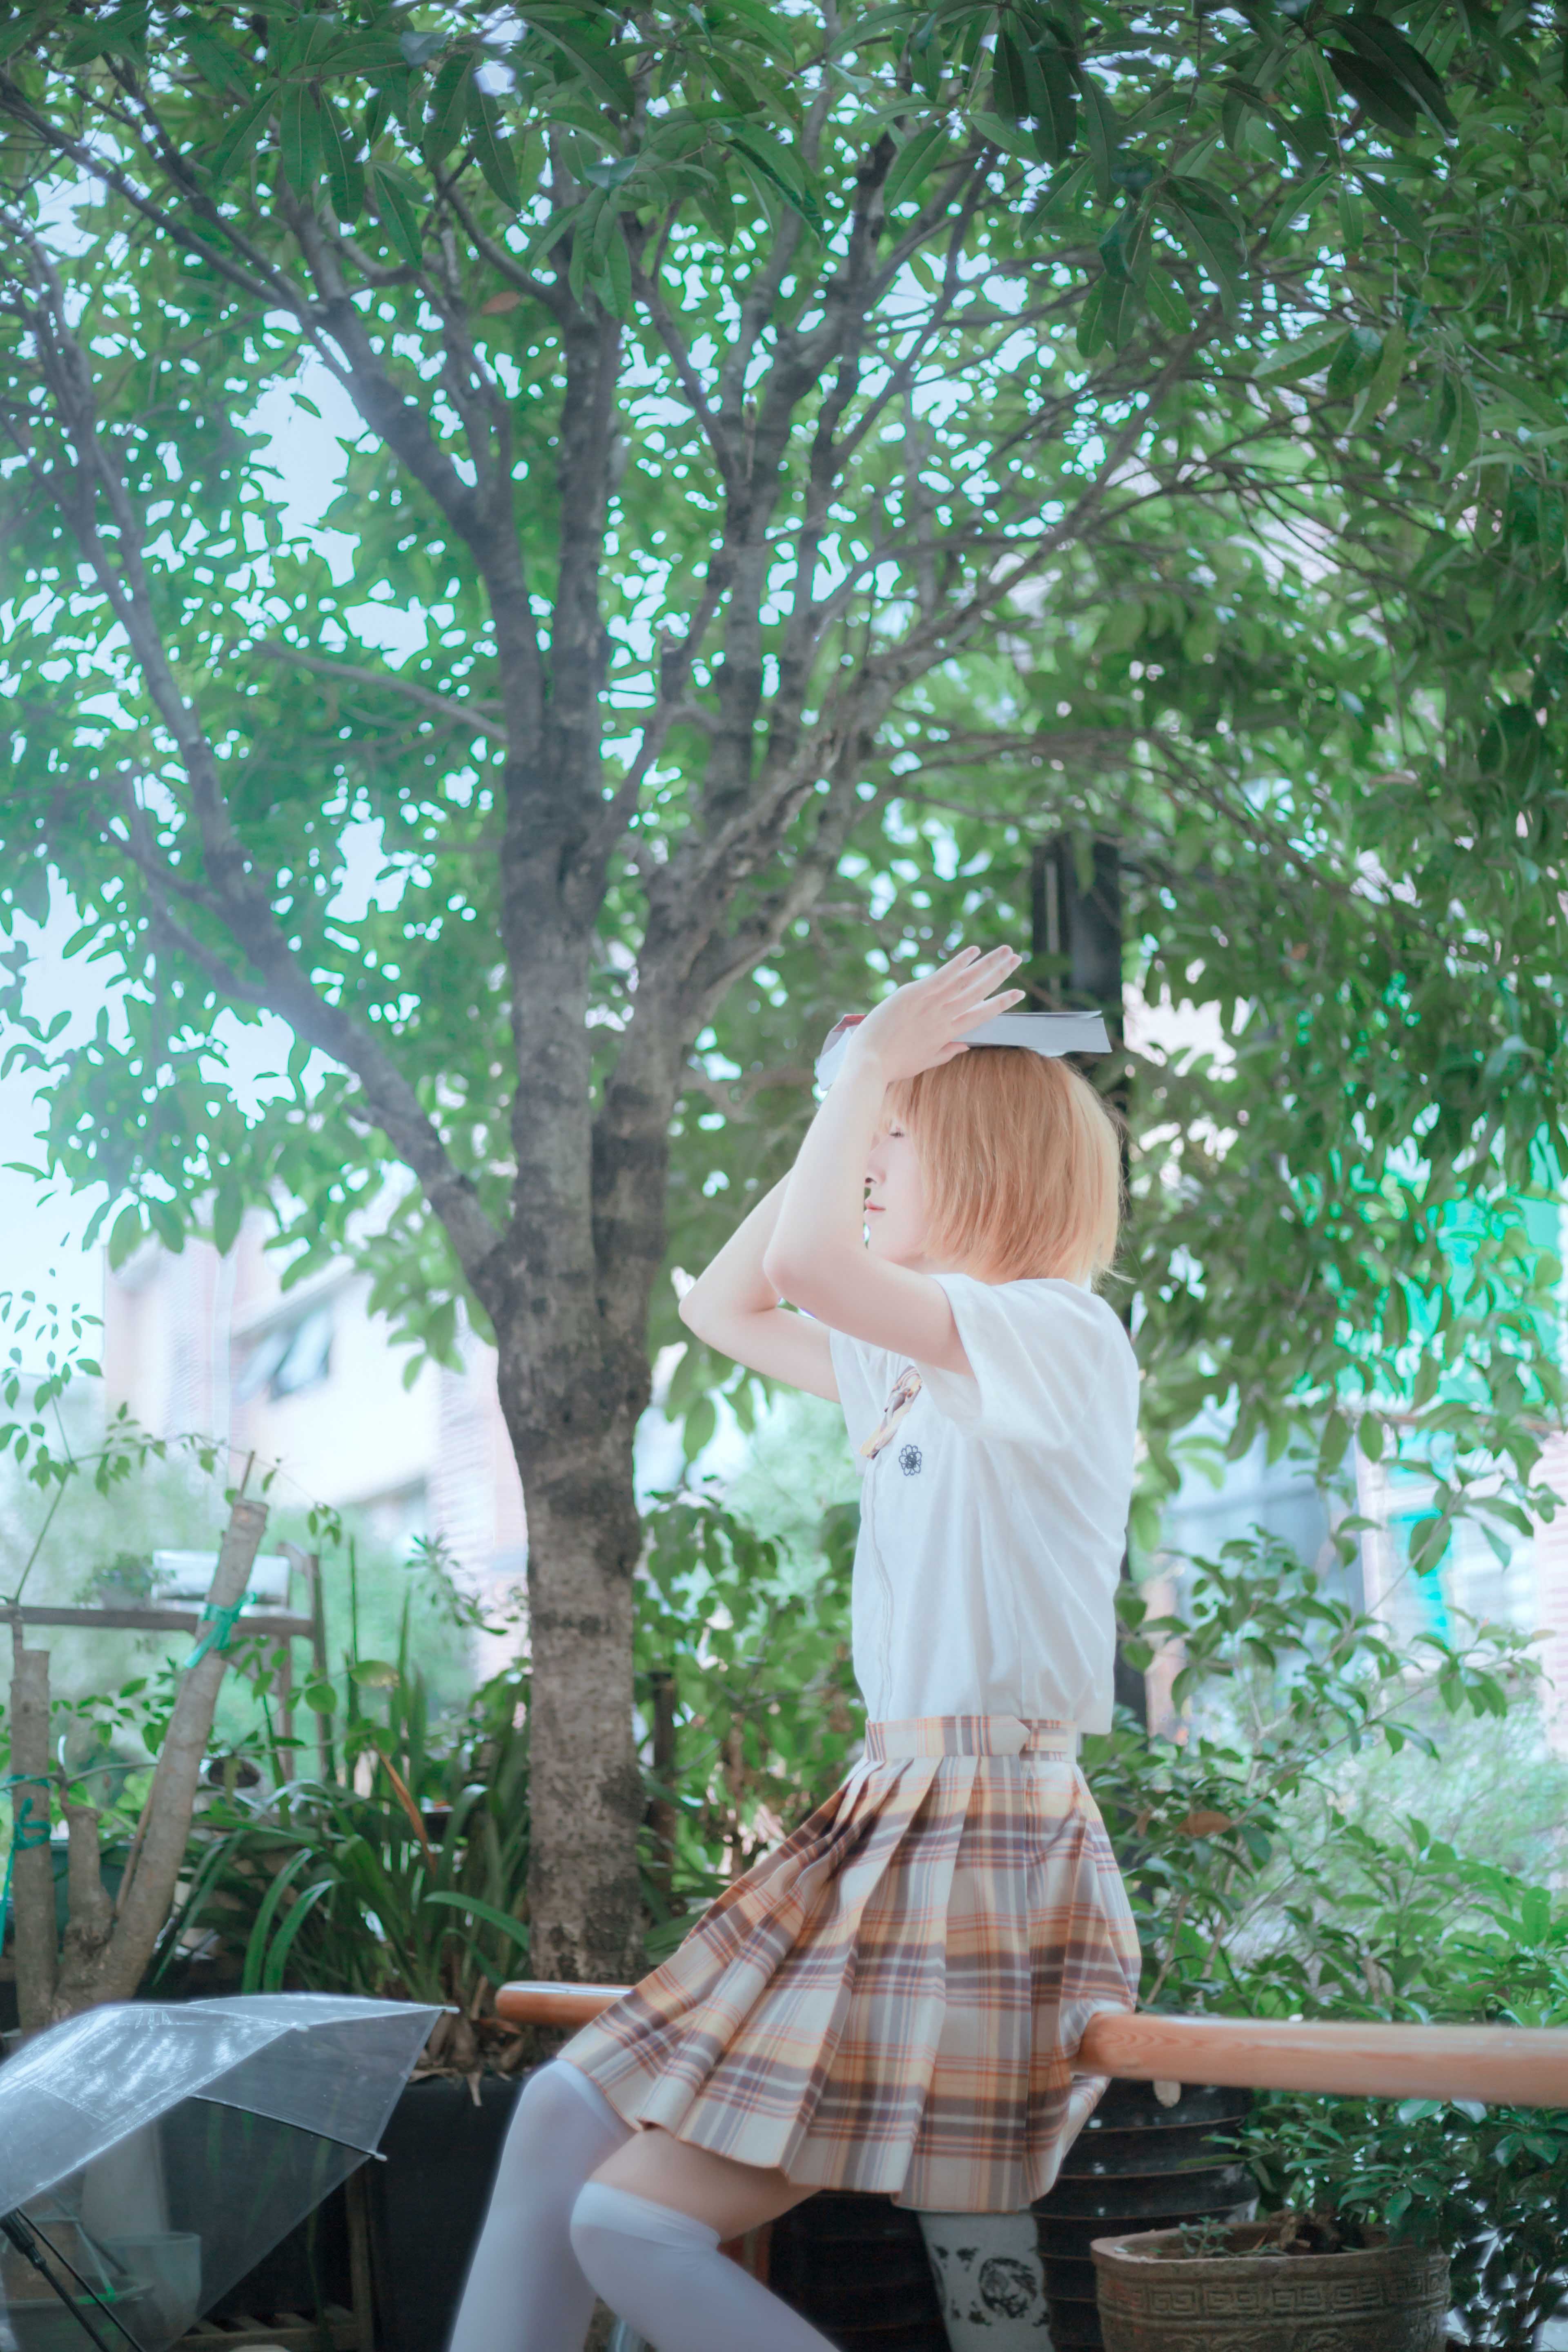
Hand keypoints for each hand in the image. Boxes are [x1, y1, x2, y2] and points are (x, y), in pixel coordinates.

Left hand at [841, 945, 1025, 1085]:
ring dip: (988, 964)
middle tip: (1017, 959)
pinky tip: (975, 950)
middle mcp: (944, 1017)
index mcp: (947, 1033)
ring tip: (1007, 951)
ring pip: (967, 981)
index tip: (1019, 993)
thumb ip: (946, 1051)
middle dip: (1000, 974)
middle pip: (979, 992)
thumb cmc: (892, 1065)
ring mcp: (931, 1004)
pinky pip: (943, 975)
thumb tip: (966, 1046)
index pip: (982, 1014)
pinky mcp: (915, 993)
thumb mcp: (923, 1061)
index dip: (1001, 1002)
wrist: (869, 1063)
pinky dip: (960, 962)